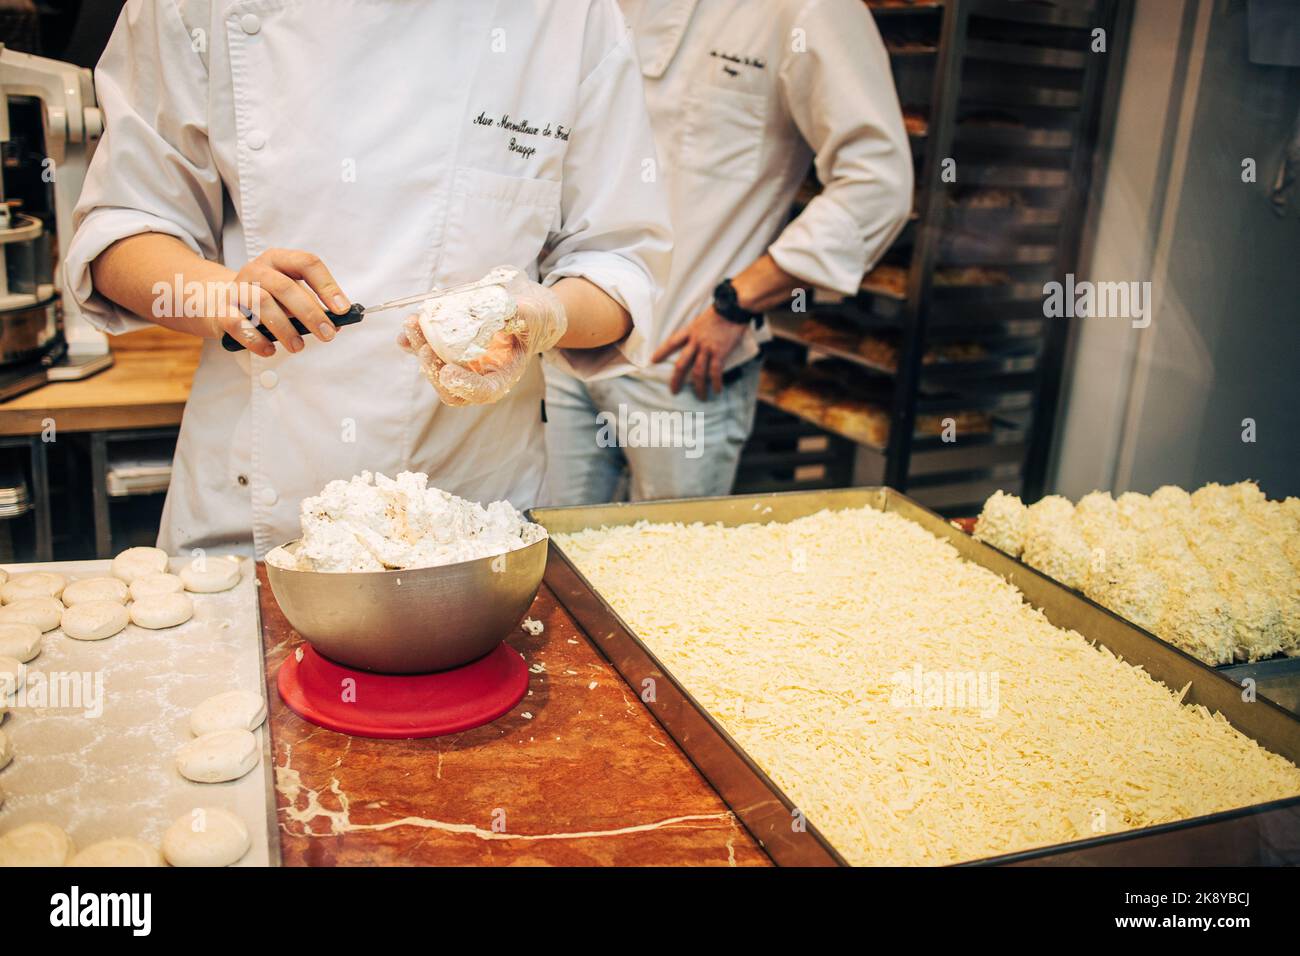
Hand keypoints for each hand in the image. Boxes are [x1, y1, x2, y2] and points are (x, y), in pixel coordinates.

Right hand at [217, 248, 349, 356]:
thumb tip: (337, 325)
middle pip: (286, 286)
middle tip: (327, 335)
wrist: (215, 301)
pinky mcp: (221, 309)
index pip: (307, 263)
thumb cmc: (263, 299)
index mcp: (279, 260)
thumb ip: (311, 305)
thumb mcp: (288, 296)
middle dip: (310, 313)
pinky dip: (257, 339)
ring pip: (262, 303)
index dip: (327, 286)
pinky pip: (238, 323)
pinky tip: (270, 350)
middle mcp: (257, 269)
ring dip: (285, 328)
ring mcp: (236, 288)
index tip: (343, 309)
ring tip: (298, 347)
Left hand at [397, 267, 567, 405]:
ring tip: (412, 324)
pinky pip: (427, 349)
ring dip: (419, 348)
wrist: (525, 307)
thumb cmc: (534, 315)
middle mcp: (480, 373)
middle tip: (424, 347)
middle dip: (433, 368)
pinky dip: (413, 342)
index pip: (485, 391)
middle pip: (451, 385)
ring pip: (434, 367)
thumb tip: (495, 314)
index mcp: (504, 374)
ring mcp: (461, 363)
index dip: (466, 387)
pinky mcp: (446, 348)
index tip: (448, 373)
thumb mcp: (533, 313)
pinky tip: (406, 330)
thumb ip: (517, 315)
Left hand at [652, 306, 747, 398]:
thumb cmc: (721, 311)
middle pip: (682, 364)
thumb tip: (698, 341)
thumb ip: (698, 331)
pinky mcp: (720, 352)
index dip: (661, 352)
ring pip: (698, 372)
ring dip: (699, 387)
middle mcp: (696, 341)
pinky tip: (717, 390)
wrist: (733, 307)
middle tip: (674, 391)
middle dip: (677, 379)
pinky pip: (715, 371)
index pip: (671, 342)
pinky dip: (715, 382)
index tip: (653, 360)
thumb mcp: (702, 319)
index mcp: (690, 331)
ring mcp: (707, 348)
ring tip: (701, 397)